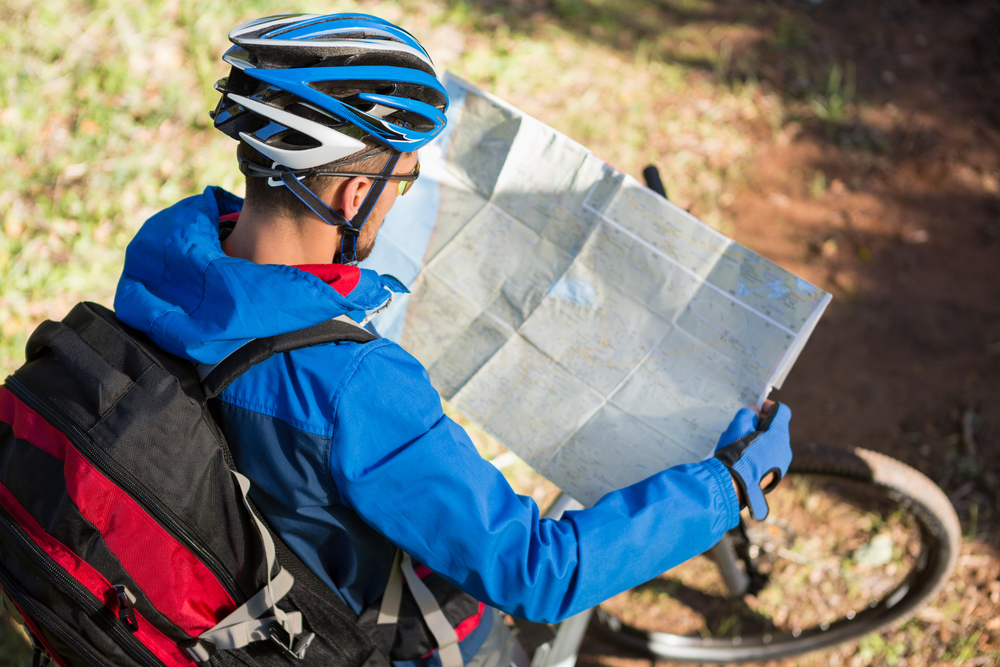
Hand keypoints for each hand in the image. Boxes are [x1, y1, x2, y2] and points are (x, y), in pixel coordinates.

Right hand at [714, 401, 791, 520]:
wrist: (732, 485)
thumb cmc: (734, 452)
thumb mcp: (737, 426)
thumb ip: (748, 414)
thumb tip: (755, 413)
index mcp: (778, 434)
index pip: (782, 411)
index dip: (769, 405)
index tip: (756, 407)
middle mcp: (785, 448)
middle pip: (777, 428)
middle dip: (763, 423)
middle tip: (746, 423)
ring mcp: (782, 463)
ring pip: (774, 443)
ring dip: (762, 438)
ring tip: (744, 441)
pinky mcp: (776, 475)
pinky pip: (772, 456)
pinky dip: (762, 451)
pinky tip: (747, 456)